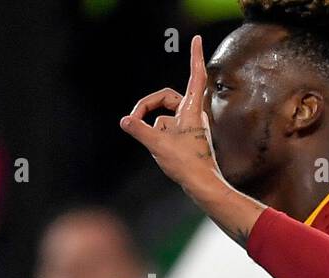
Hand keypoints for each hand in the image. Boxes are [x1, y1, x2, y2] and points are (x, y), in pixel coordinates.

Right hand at [119, 35, 220, 194]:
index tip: (197, 39)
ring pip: (163, 118)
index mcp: (192, 110)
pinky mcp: (186, 138)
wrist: (203, 186)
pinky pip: (166, 130)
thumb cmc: (187, 165)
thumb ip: (139, 130)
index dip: (195, 57)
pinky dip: (158, 137)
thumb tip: (125, 120)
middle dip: (148, 106)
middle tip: (134, 119)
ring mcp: (190, 127)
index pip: (195, 76)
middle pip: (166, 98)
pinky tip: (164, 154)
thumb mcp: (157, 144)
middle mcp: (193, 115)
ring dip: (154, 129)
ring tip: (160, 149)